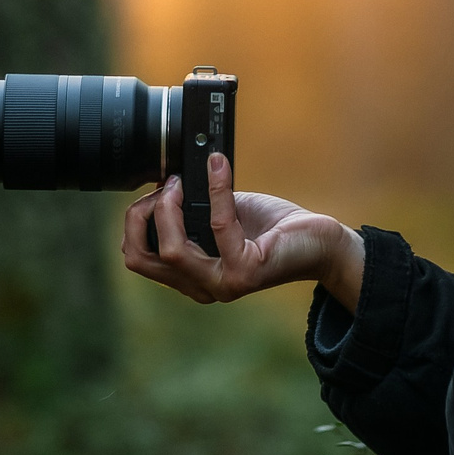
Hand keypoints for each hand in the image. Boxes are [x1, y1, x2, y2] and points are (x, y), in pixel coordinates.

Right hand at [121, 153, 365, 306]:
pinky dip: (216, 189)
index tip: (157, 191)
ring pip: (171, 249)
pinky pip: (217, 225)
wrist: (317, 240)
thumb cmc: (271, 227)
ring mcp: (222, 284)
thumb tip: (162, 182)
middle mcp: (202, 287)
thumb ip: (189, 208)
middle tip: (166, 186)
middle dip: (140, 216)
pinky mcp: (245, 271)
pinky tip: (219, 167)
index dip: (136, 221)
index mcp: (190, 276)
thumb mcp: (219, 215)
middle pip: (141, 258)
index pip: (139, 258)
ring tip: (183, 181)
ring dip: (169, 206)